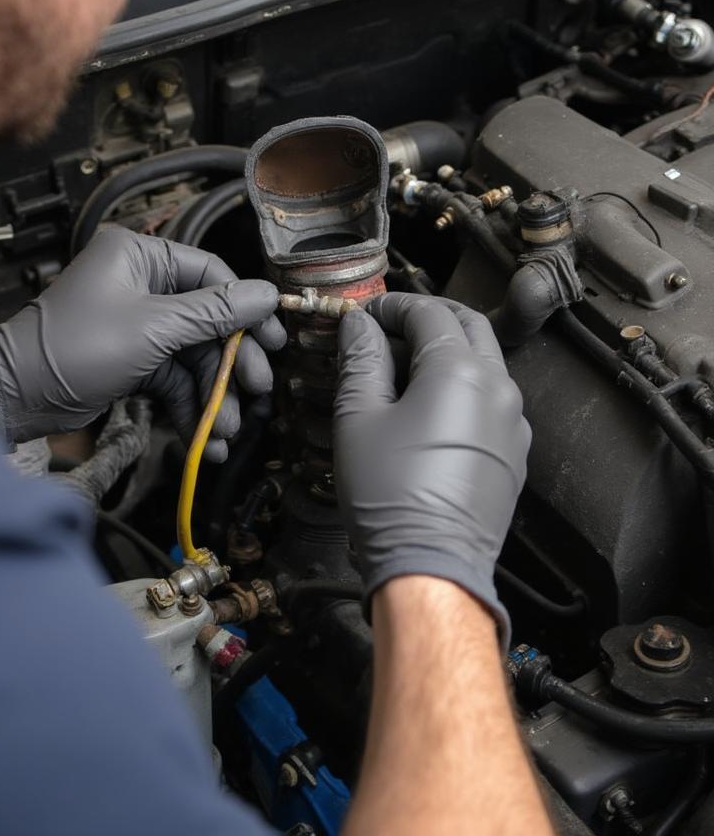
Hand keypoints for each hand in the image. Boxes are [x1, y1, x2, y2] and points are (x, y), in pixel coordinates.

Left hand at [0, 227, 285, 458]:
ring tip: (226, 431)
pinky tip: (205, 437)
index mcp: (140, 256)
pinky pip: (170, 378)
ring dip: (210, 394)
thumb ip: (214, 313)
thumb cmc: (76, 346)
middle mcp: (140, 284)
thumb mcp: (154, 329)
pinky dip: (187, 405)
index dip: (245, 309)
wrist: (17, 395)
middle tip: (257, 389)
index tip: (273, 340)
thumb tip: (268, 295)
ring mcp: (136, 324)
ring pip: (191, 356)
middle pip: (206, 321)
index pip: (210, 275)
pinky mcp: (130, 359)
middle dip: (229, 363)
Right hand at [333, 292, 530, 643]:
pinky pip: (491, 401)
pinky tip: (428, 408)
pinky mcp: (514, 453)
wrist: (432, 567)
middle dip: (427, 317)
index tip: (363, 316)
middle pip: (467, 325)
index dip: (390, 307)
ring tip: (402, 368)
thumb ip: (361, 360)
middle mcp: (498, 388)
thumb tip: (359, 326)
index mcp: (460, 371)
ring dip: (447, 351)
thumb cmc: (390, 495)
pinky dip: (462, 387)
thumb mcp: (359, 417)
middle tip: (388, 327)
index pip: (428, 313)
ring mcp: (513, 422)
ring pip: (484, 362)